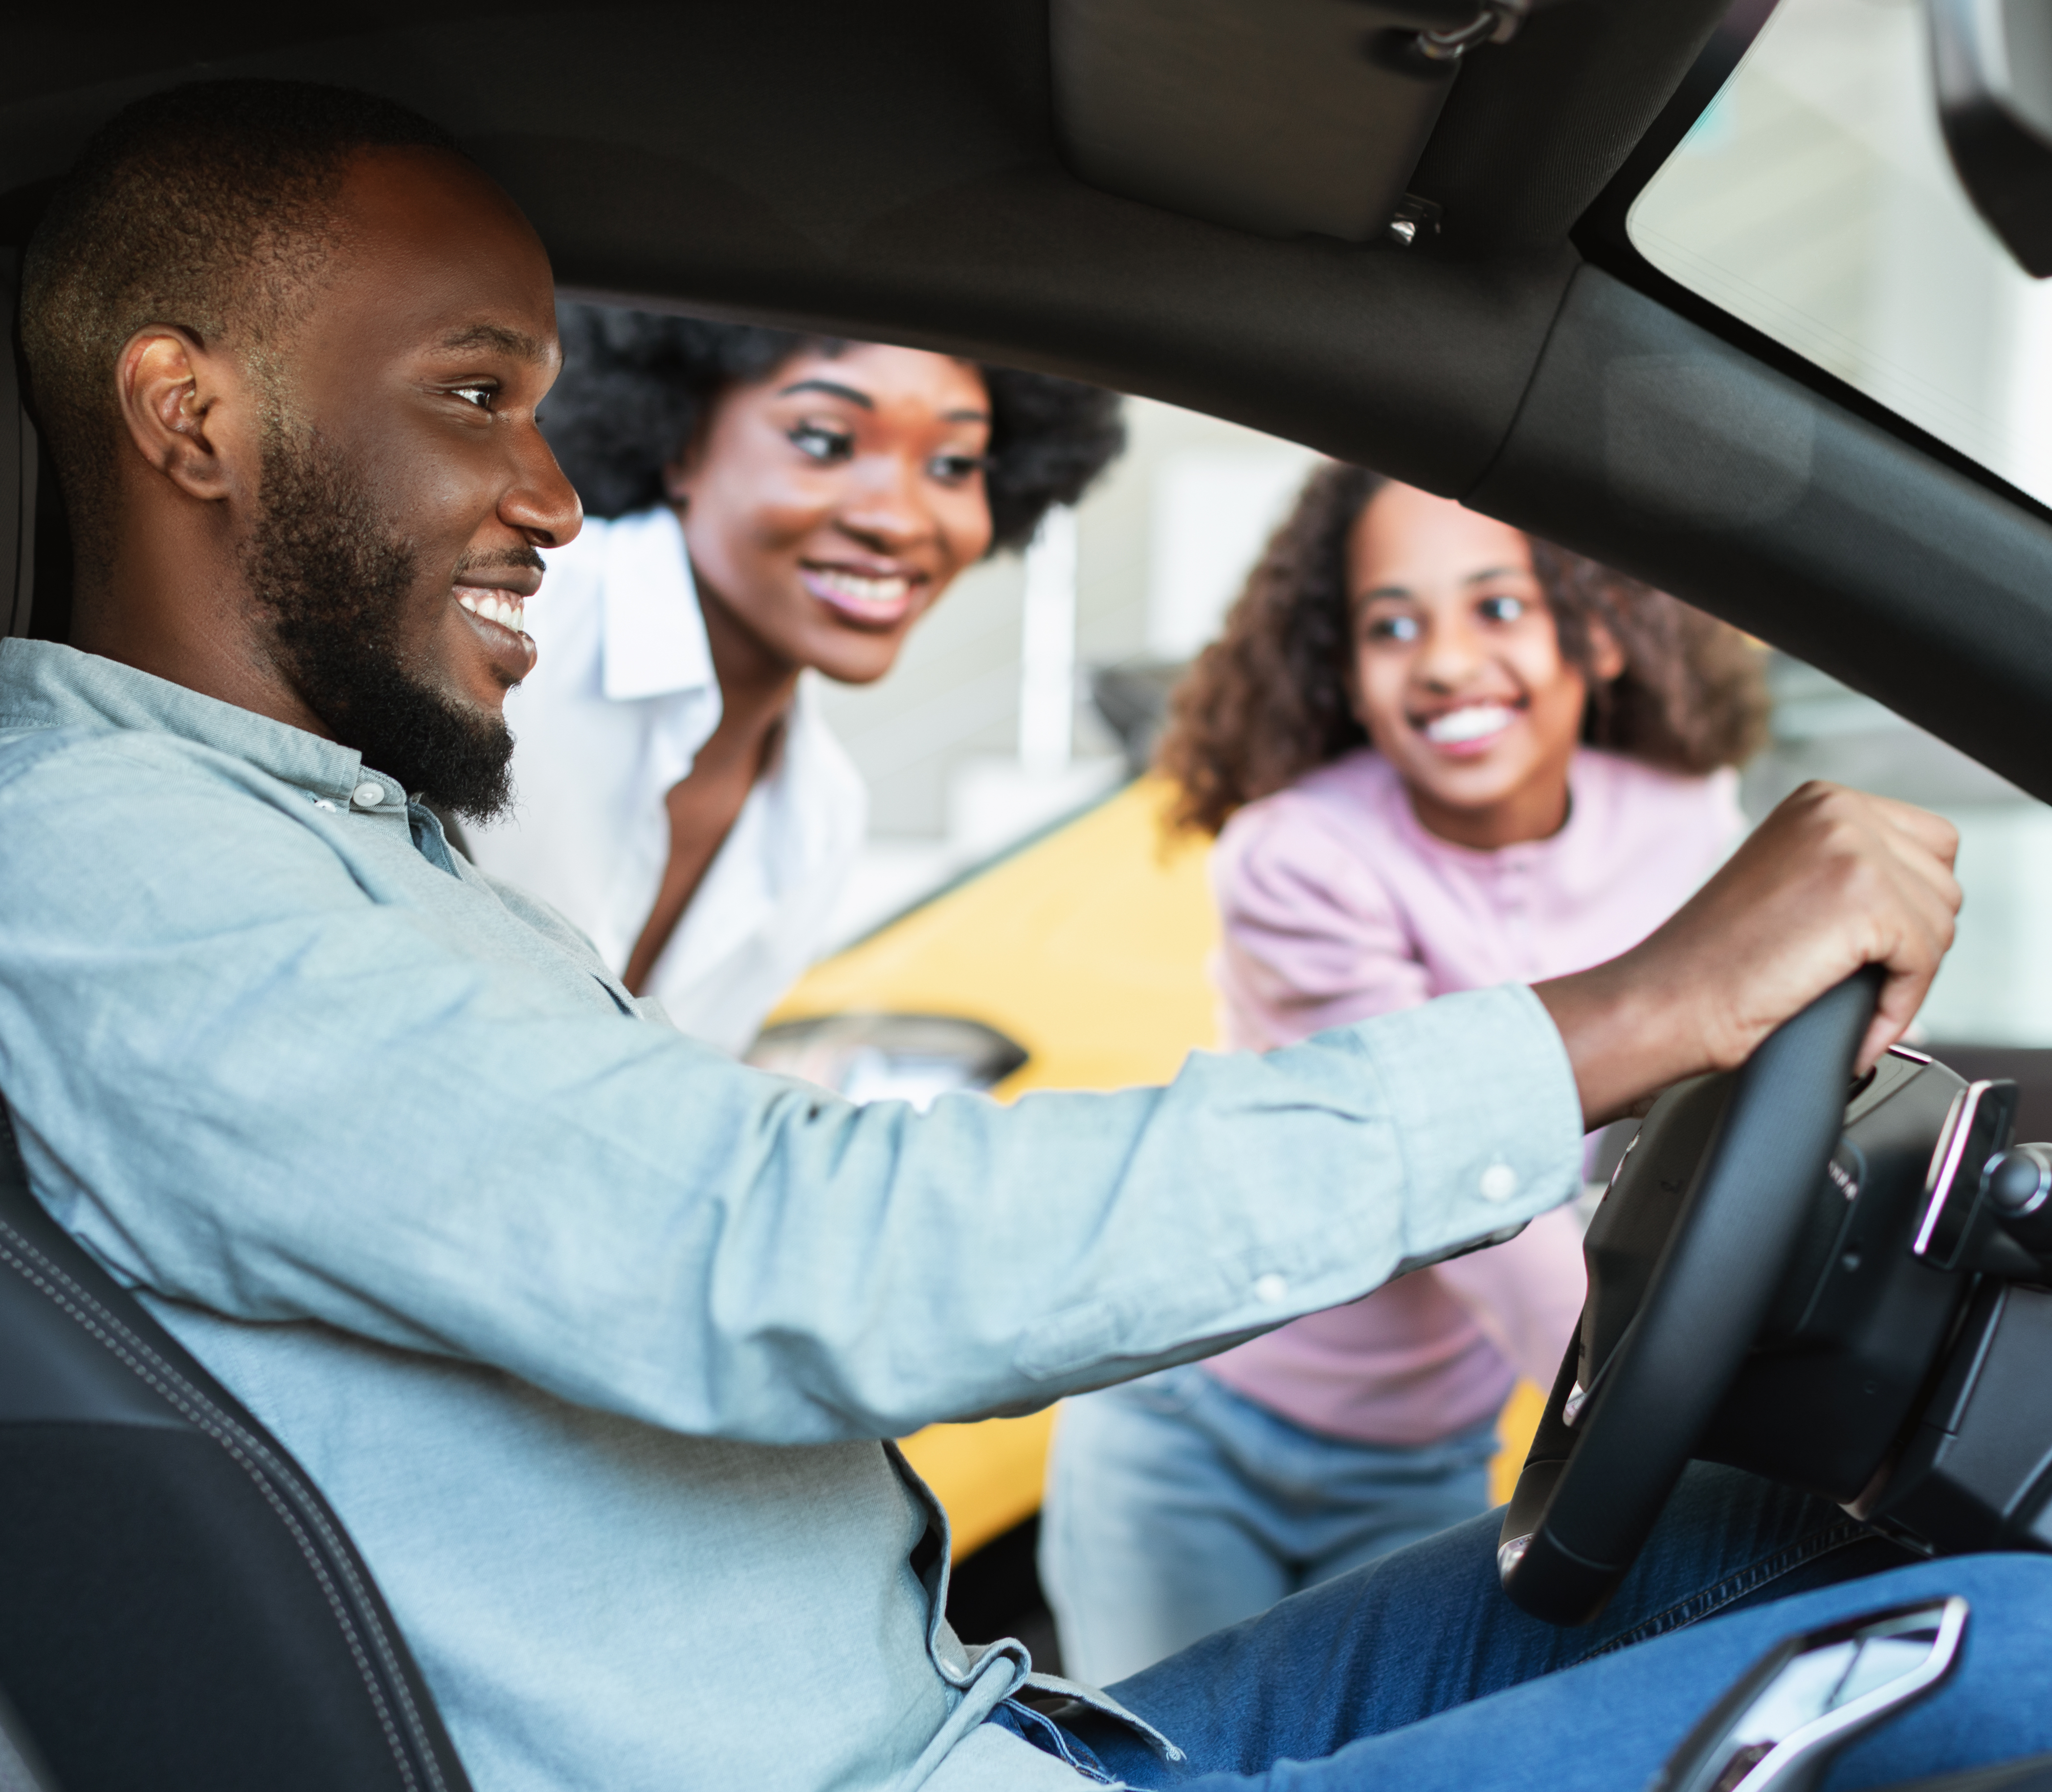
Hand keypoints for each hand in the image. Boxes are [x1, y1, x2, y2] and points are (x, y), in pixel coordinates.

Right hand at [1535, 782, 1960, 1127]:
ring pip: (1941, 923)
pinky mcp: (1863, 897)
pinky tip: (1859, 1022)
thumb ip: (1848, 869)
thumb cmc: (1714, 961)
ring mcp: (1851, 847)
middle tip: (1857, 978)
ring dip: (1906, 975)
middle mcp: (1838, 809)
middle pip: (1942, 883)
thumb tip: (1919, 899)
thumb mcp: (1788, 882)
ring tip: (1851, 998)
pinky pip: (1925, 961)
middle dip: (1911, 942)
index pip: (1929, 846)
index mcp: (1821, 800)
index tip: (1871, 949)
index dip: (1909, 908)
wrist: (1666, 999)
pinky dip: (1901, 1006)